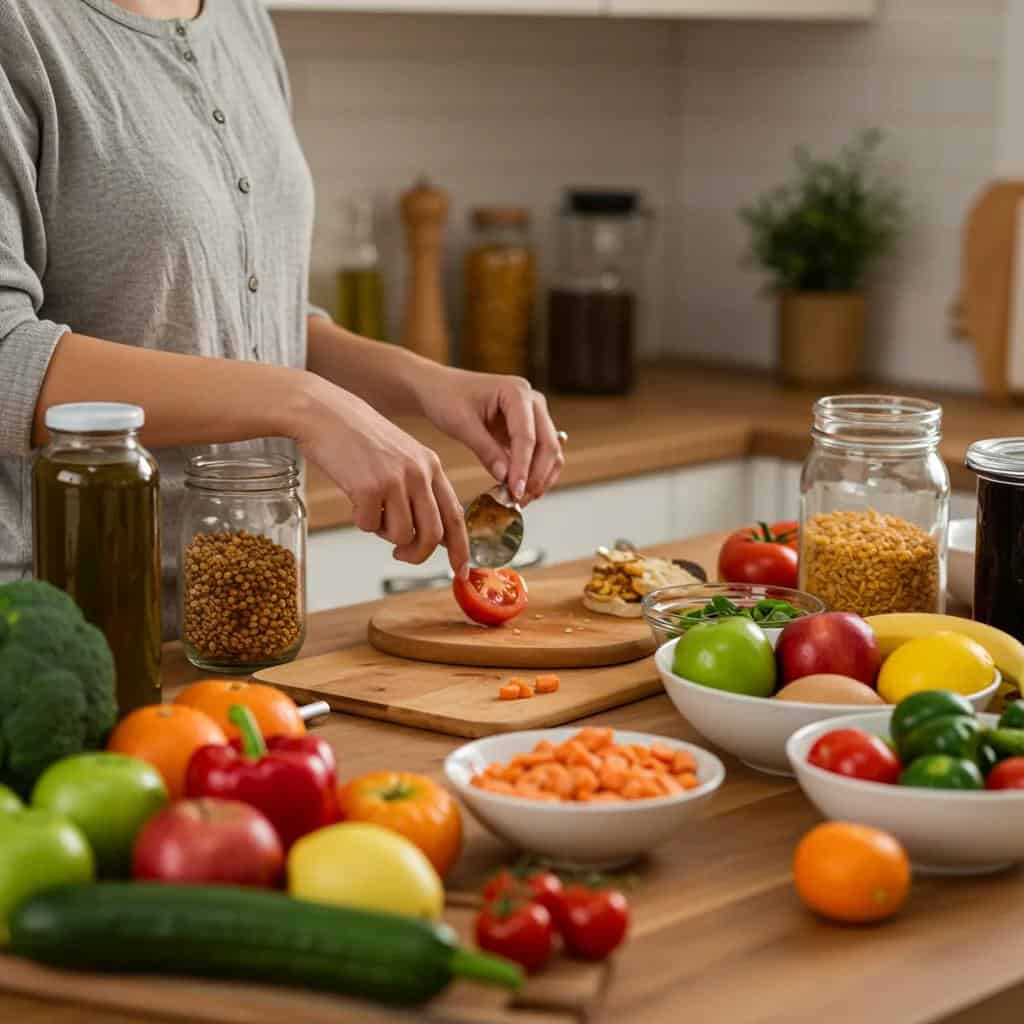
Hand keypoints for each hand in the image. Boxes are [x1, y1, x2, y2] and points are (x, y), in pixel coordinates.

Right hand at [293, 375, 469, 575]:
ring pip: (402, 535)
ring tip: (370, 509)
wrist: (323, 413)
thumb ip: (419, 490)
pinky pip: (370, 526)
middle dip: (418, 554)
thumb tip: (429, 534)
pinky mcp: (370, 487)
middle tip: (401, 555)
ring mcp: (396, 480)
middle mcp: (420, 472)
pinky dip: (360, 520)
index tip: (461, 570)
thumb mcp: (401, 457)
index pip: (456, 515)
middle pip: (434, 534)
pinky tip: (354, 498)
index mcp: (431, 465)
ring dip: (384, 533)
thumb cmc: (357, 437)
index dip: (460, 548)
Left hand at [417, 368, 564, 503]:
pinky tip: (520, 489)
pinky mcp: (530, 429)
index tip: (515, 491)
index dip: (522, 467)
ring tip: (520, 499)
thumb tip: (506, 478)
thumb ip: (486, 450)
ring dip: (540, 478)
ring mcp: (534, 415)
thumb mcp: (461, 424)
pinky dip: (534, 473)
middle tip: (519, 500)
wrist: (440, 388)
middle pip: (548, 444)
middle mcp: (532, 402)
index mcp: (516, 392)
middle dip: (536, 476)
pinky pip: (540, 454)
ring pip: (550, 451)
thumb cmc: (447, 397)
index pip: (527, 436)